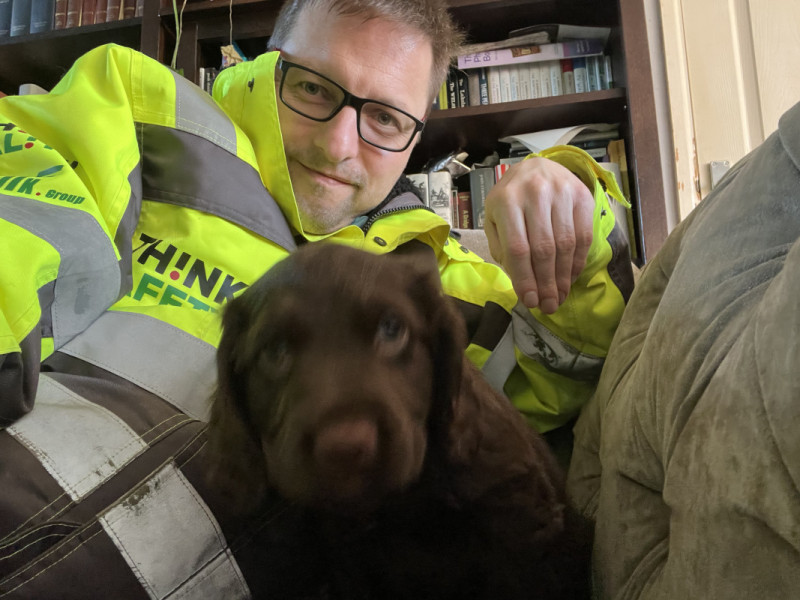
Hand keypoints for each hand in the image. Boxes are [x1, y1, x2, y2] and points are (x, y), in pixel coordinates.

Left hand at [483, 157, 594, 313]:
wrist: (536, 167)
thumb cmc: (511, 200)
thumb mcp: (494, 219)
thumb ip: (502, 248)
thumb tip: (522, 284)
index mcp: (506, 201)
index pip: (517, 248)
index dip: (525, 279)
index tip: (530, 302)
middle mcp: (535, 193)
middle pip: (544, 249)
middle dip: (547, 283)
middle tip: (549, 306)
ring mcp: (562, 193)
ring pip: (566, 244)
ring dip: (563, 277)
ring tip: (559, 296)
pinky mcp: (583, 196)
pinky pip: (584, 236)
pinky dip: (578, 262)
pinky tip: (570, 277)